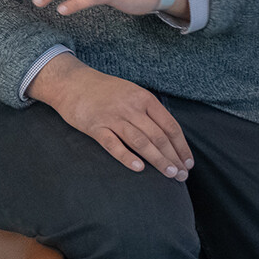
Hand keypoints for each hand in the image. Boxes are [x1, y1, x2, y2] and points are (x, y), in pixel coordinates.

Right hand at [29, 54, 192, 180]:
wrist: (70, 82)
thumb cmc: (103, 90)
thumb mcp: (131, 92)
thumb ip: (148, 111)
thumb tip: (167, 136)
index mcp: (143, 98)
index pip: (170, 126)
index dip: (181, 146)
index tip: (187, 163)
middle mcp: (131, 107)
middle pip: (158, 136)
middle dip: (173, 157)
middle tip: (181, 176)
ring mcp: (112, 117)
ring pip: (140, 142)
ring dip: (158, 160)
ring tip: (169, 174)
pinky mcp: (95, 127)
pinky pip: (113, 144)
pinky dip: (127, 157)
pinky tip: (139, 169)